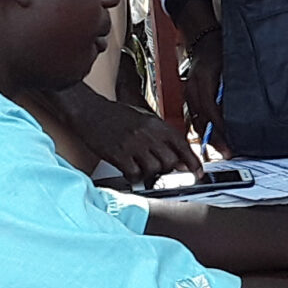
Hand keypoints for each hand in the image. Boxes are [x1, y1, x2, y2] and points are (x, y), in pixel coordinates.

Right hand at [67, 88, 199, 185]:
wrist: (90, 111)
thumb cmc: (116, 115)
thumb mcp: (144, 120)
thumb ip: (161, 137)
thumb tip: (177, 158)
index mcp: (157, 124)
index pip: (182, 145)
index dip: (192, 162)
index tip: (197, 173)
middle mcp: (148, 134)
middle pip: (170, 162)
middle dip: (167, 169)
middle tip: (159, 170)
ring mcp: (133, 145)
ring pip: (154, 170)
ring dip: (149, 174)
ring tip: (141, 168)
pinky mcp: (118, 155)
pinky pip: (134, 174)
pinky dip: (134, 177)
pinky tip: (129, 170)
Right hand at [183, 32, 223, 142]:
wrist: (202, 41)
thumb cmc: (218, 51)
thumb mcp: (229, 66)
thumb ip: (233, 86)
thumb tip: (243, 105)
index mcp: (202, 82)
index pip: (211, 109)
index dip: (221, 126)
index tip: (231, 138)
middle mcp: (192, 90)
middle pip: (202, 120)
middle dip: (215, 139)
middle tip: (227, 153)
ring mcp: (188, 95)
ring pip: (196, 122)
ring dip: (208, 138)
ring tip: (221, 150)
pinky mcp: (189, 98)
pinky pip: (194, 118)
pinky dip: (203, 130)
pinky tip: (211, 140)